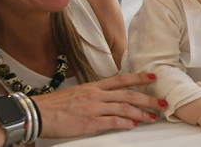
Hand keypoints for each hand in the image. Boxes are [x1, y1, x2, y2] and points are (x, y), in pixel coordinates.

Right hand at [35, 72, 164, 138]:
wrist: (39, 113)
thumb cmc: (55, 105)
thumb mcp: (77, 93)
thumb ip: (94, 95)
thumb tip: (109, 99)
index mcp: (93, 86)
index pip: (121, 79)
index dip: (138, 77)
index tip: (152, 76)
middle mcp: (96, 95)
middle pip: (128, 94)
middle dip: (148, 98)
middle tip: (162, 102)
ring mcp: (94, 108)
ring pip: (124, 108)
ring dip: (141, 113)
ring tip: (152, 116)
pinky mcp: (90, 122)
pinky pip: (112, 122)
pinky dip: (125, 123)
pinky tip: (133, 124)